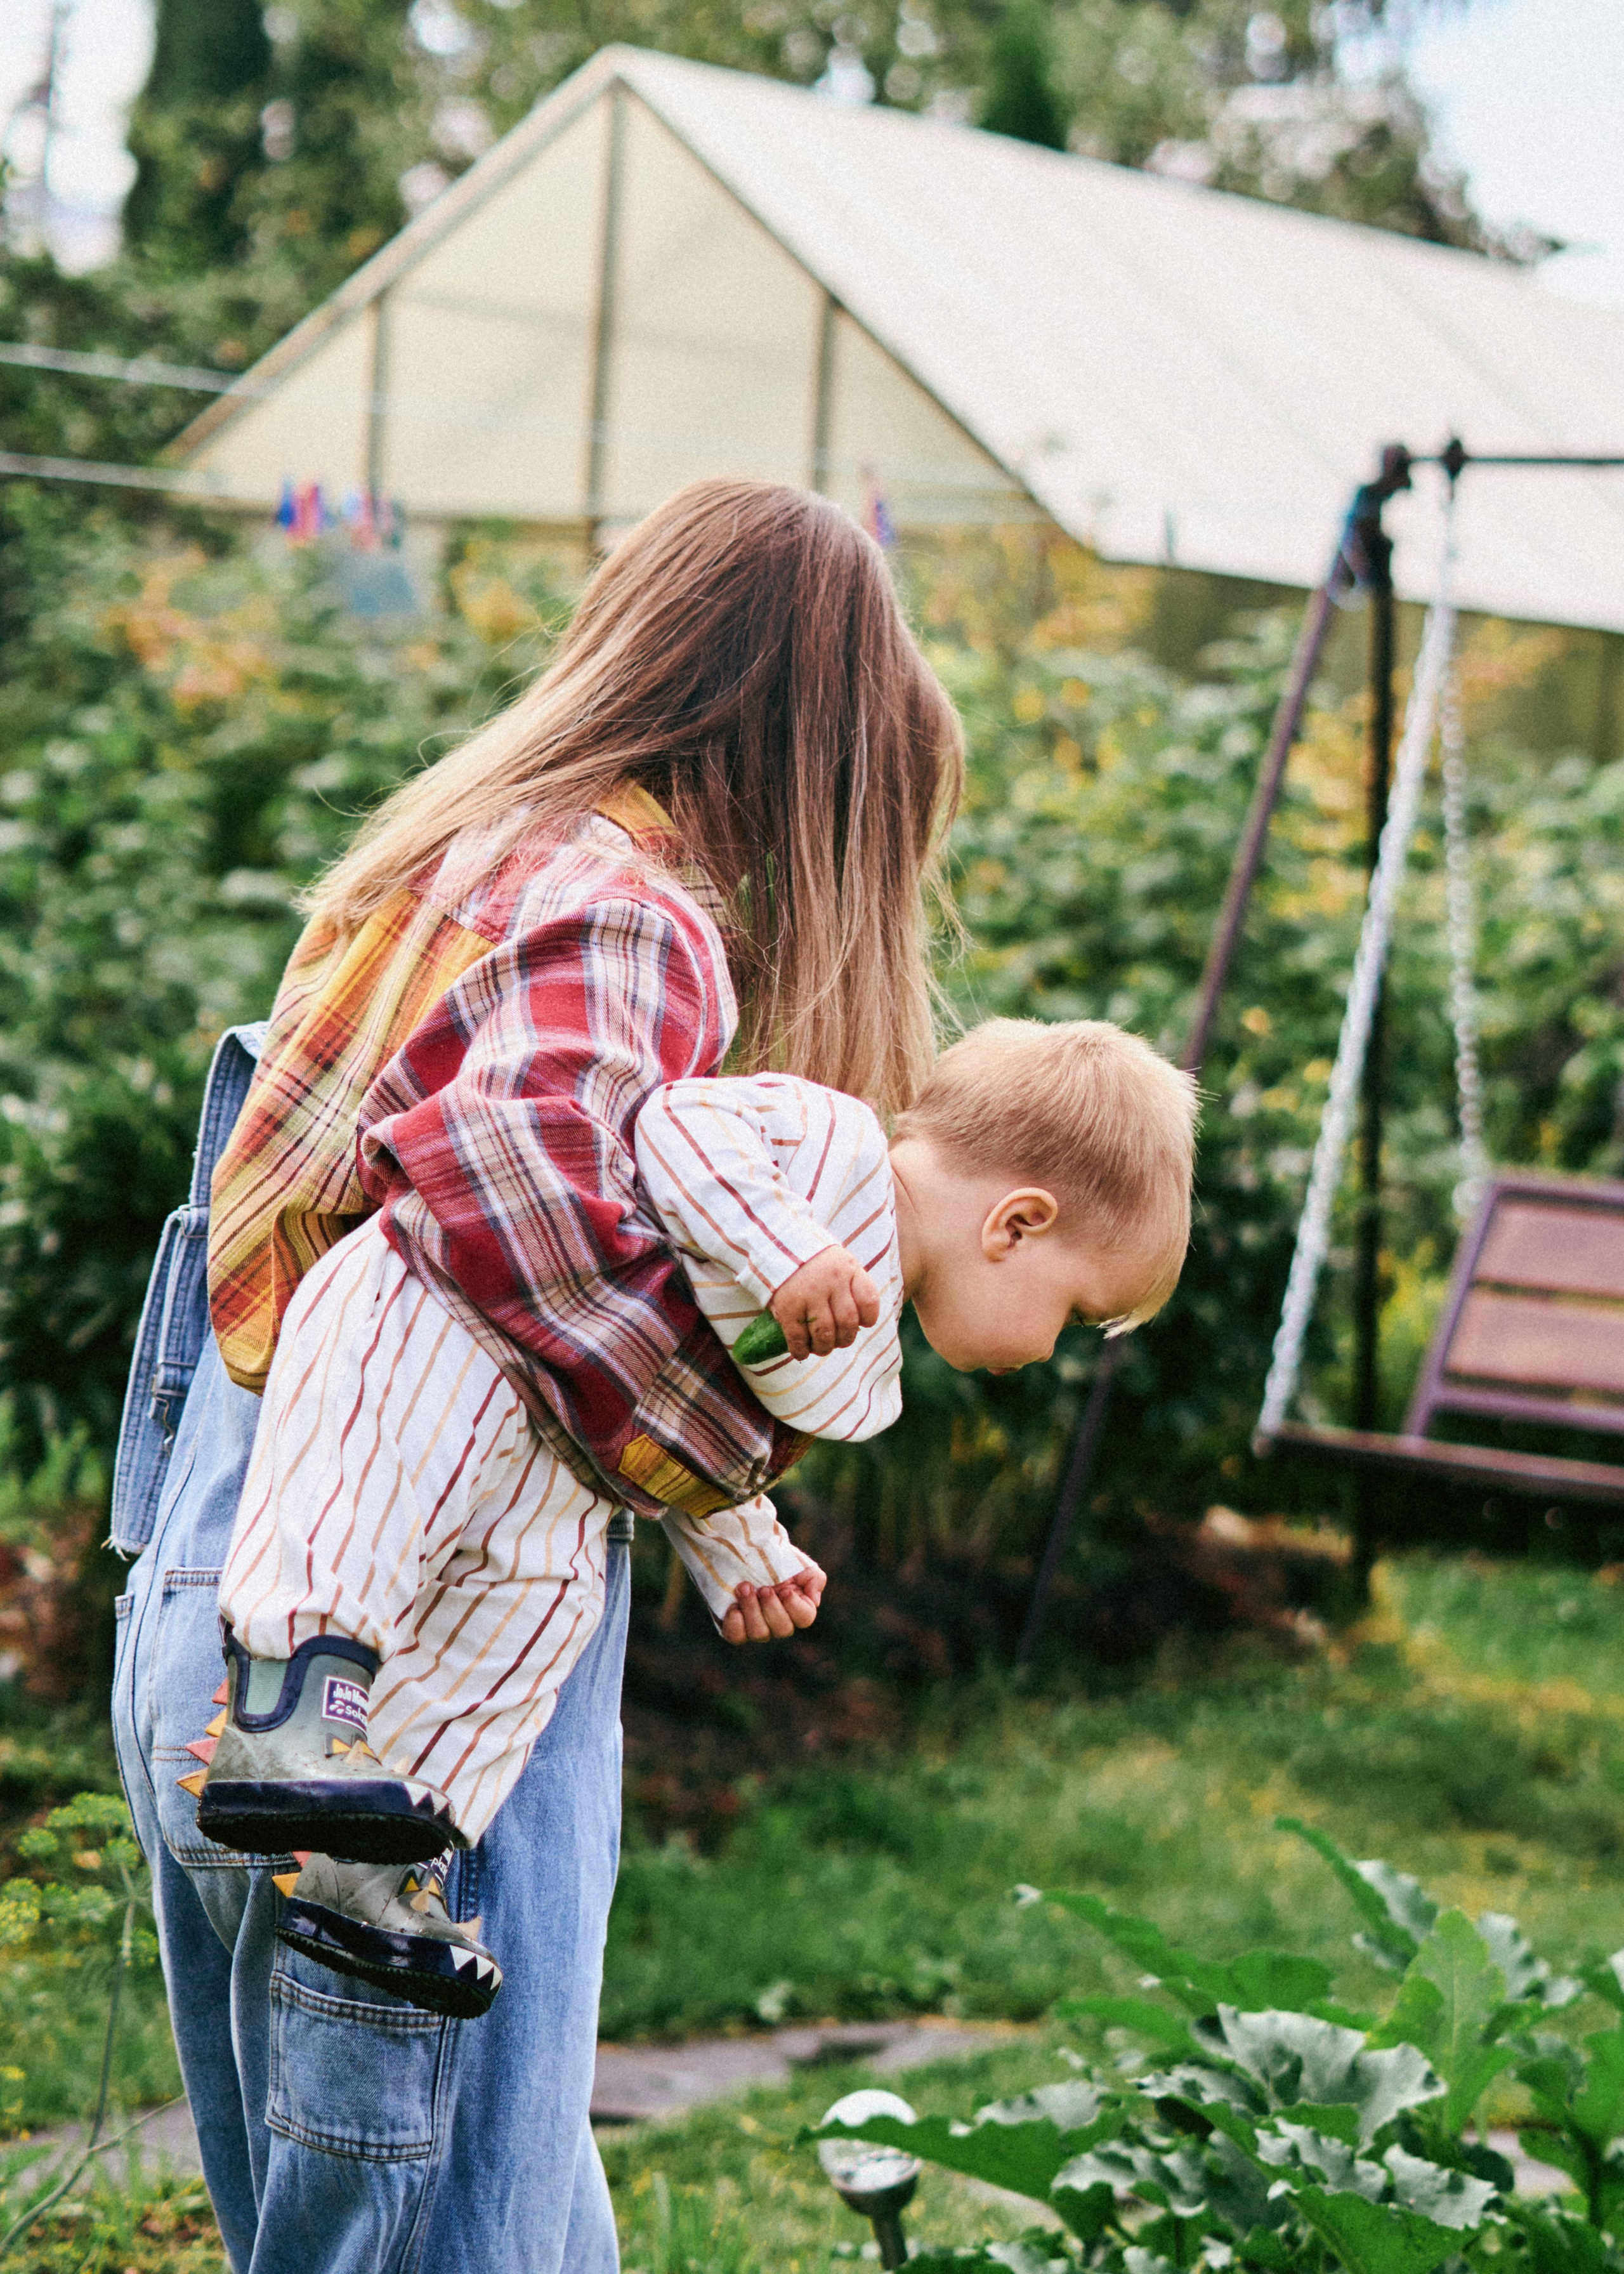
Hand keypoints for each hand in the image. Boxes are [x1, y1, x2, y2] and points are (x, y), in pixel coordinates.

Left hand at [719, 1562, 825, 1643]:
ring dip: (751, 1609)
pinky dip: (735, 1622)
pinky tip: (734, 1606)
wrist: (746, 1554)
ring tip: (744, 1588)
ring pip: (759, 1633)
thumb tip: (814, 1598)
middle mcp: (779, 1622)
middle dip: (771, 1607)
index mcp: (798, 1608)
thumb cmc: (776, 1560)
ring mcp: (758, 1627)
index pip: (805, 1618)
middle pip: (782, 1629)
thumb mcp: (800, 1563)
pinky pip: (736, 1636)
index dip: (795, 1606)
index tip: (785, 1589)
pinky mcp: (736, 1627)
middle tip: (764, 1588)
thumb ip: (815, 1579)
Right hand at [769, 1245, 880, 1360]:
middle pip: (847, 1322)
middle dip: (845, 1339)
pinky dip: (800, 1350)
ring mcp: (809, 1294)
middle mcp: (831, 1281)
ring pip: (824, 1333)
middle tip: (838, 1342)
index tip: (862, 1324)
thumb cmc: (814, 1261)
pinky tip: (801, 1353)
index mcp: (848, 1268)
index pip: (868, 1300)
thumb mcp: (839, 1263)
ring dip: (824, 1348)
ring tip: (821, 1348)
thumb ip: (850, 1286)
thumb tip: (857, 1324)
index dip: (868, 1318)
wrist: (777, 1245)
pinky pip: (797, 1337)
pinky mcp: (787, 1306)